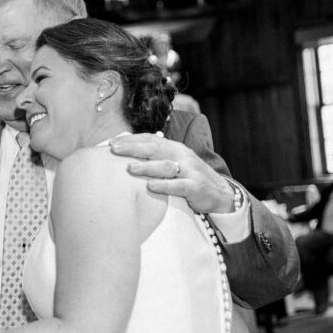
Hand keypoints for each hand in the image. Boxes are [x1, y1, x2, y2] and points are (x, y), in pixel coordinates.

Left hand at [109, 133, 233, 213]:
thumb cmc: (189, 177)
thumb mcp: (174, 163)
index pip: (150, 140)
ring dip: (146, 167)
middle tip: (114, 150)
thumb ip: (155, 157)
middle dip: (133, 148)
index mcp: (174, 148)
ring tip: (129, 168)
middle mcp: (181, 156)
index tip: (112, 143)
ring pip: (165, 166)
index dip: (131, 140)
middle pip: (155, 149)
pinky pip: (178, 185)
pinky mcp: (195, 186)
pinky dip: (164, 185)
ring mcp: (189, 170)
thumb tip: (127, 153)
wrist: (220, 192)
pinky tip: (150, 186)